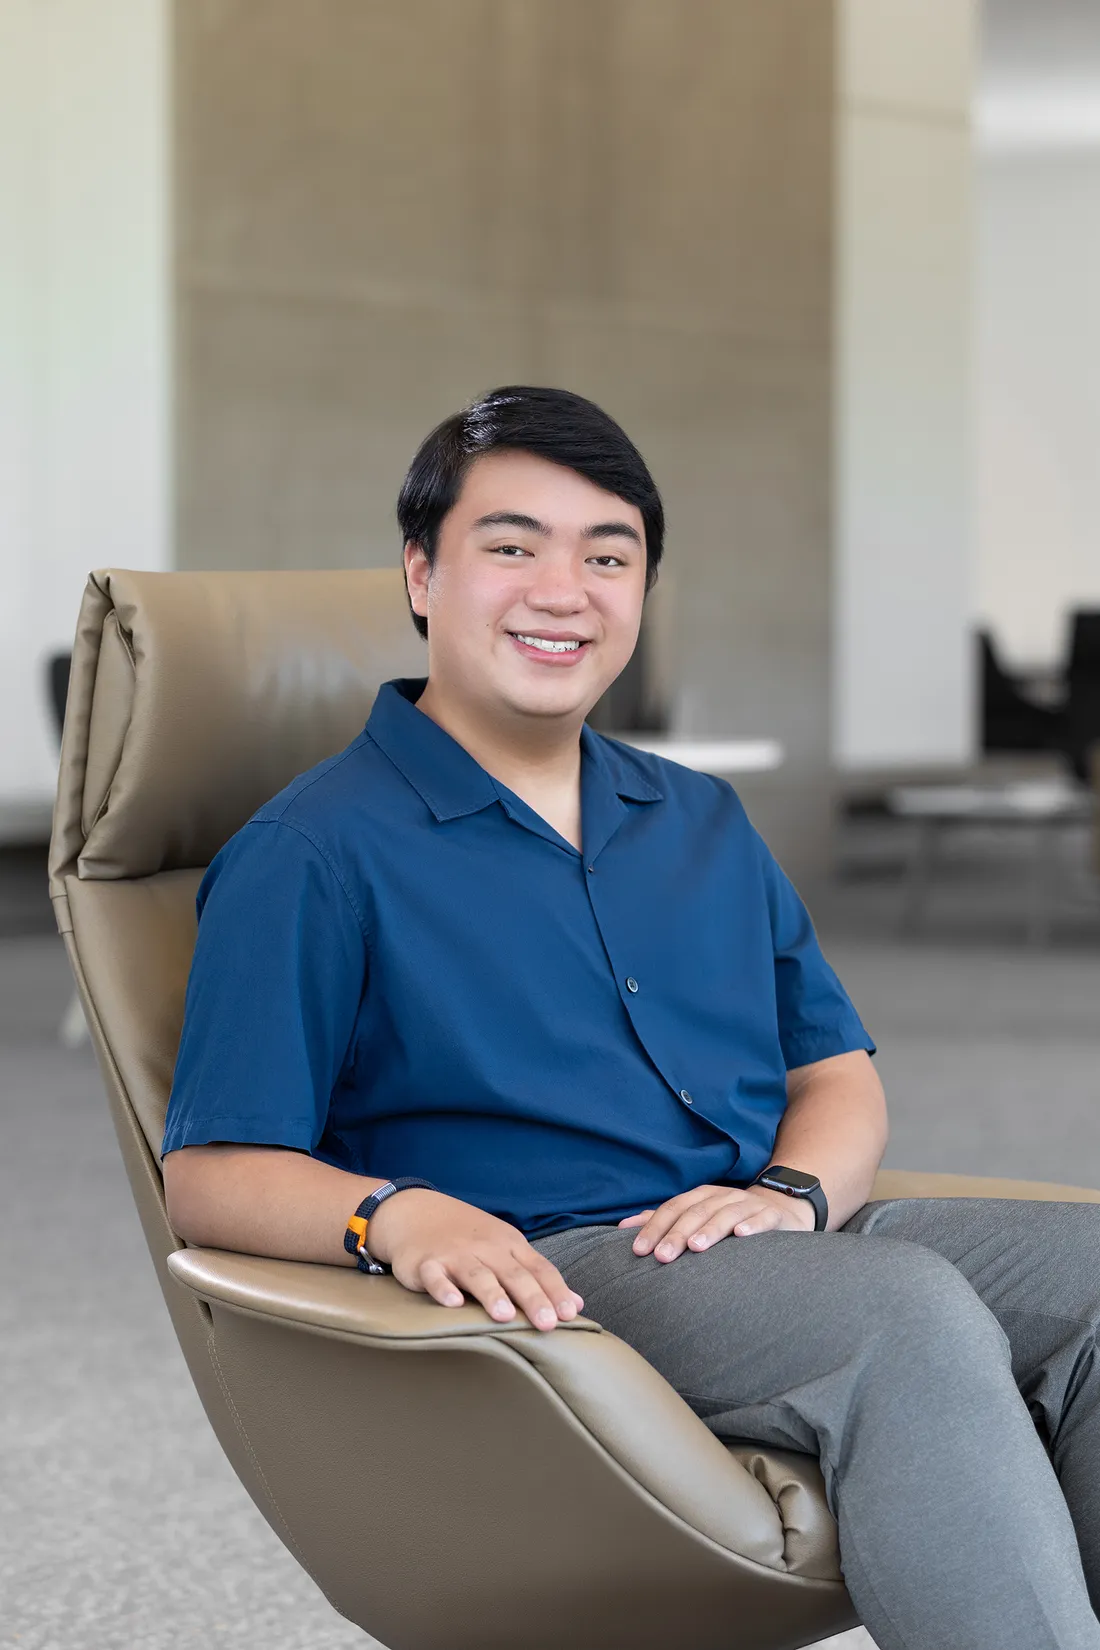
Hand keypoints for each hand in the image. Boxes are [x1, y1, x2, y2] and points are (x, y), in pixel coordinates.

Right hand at [366, 1189, 584, 1331]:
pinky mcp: (425, 1263)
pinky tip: (452, 1303)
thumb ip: (537, 1275)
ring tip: (505, 1317)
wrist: (415, 1211)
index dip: (555, 1291)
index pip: (539, 1268)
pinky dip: (443, 1288)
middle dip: (532, 1298)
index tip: (569, 1315)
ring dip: (492, 1294)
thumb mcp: (505, 1247)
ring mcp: (455, 1254)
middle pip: (514, 1274)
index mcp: (509, 1244)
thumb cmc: (467, 1236)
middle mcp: (486, 1248)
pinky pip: (435, 1277)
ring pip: (477, 1275)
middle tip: (547, 1324)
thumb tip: (575, 1306)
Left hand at [618, 1182, 815, 1260]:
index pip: (673, 1209)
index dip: (655, 1227)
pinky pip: (763, 1218)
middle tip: (661, 1256)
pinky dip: (752, 1225)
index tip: (638, 1250)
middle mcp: (723, 1197)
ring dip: (710, 1229)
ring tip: (695, 1247)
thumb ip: (663, 1221)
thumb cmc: (730, 1218)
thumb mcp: (697, 1215)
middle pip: (696, 1212)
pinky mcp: (773, 1216)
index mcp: (702, 1197)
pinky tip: (742, 1236)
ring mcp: (749, 1205)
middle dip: (677, 1233)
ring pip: (726, 1214)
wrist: (781, 1208)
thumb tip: (622, 1227)